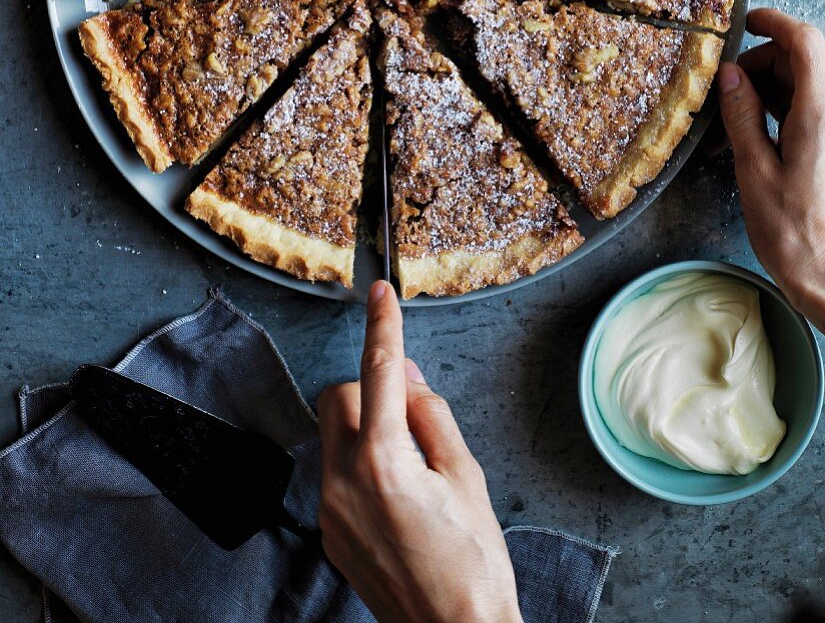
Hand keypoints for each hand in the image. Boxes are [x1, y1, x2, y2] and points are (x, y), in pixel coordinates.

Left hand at [317, 281, 521, 622]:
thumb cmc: (473, 562)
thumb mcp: (466, 476)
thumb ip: (431, 414)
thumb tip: (408, 375)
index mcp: (384, 460)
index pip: (381, 370)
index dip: (383, 324)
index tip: (379, 292)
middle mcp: (343, 480)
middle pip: (340, 396)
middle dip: (373, 392)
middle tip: (413, 422)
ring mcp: (330, 509)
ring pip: (334, 433)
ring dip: (365, 428)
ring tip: (409, 468)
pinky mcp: (328, 531)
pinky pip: (335, 472)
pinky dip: (360, 464)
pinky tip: (397, 499)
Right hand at [718, 8, 824, 329]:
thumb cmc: (794, 234)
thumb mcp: (755, 172)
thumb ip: (743, 117)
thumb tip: (728, 76)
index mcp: (817, 117)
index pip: (806, 43)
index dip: (776, 22)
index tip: (748, 21)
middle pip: (808, 58)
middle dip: (767, 61)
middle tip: (732, 91)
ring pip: (811, 80)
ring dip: (776, 85)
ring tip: (744, 119)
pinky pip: (813, 106)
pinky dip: (788, 106)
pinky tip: (764, 131)